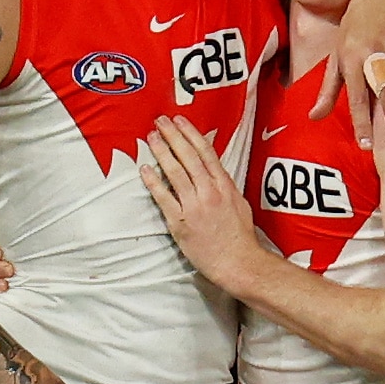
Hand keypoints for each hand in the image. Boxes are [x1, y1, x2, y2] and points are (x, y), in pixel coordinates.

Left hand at [140, 115, 258, 290]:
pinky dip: (154, 182)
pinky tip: (145, 170)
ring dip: (162, 152)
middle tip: (160, 121)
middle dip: (173, 135)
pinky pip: (164, 198)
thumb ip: (224, 186)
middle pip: (188, 156)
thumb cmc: (239, 237)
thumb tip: (214, 172)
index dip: (191, 133)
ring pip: (175, 172)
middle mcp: (209, 192)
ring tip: (151, 138)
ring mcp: (194, 206)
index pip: (205, 152)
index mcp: (224, 186)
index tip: (180, 121)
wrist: (238, 262)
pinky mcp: (181, 222)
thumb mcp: (239, 203)